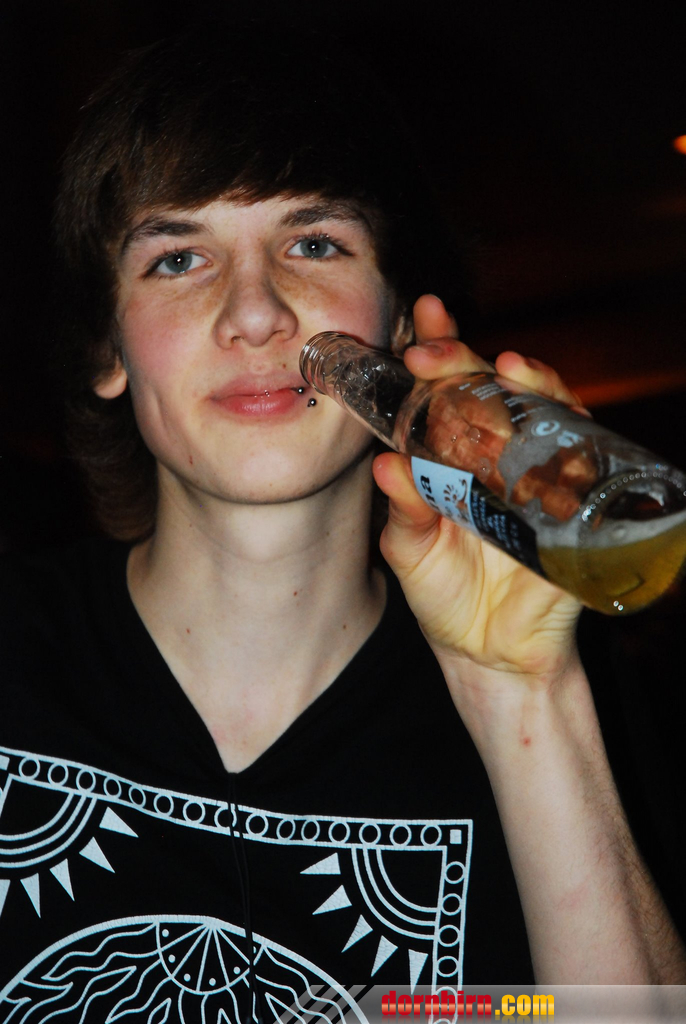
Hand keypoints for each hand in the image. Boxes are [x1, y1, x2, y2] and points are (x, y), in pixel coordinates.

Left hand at [373, 294, 582, 690]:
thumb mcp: (412, 553)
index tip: (423, 317)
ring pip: (548, 413)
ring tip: (506, 366)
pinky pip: (585, 463)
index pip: (450, 394)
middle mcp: (500, 459)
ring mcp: (541, 479)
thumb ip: (402, 512)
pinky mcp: (575, 509)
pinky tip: (558, 416)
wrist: (489, 655)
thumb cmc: (446, 597)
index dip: (441, 352)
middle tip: (438, 347)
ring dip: (532, 384)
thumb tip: (383, 465)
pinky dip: (577, 437)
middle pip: (496, 392)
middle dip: (469, 359)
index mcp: (456, 461)